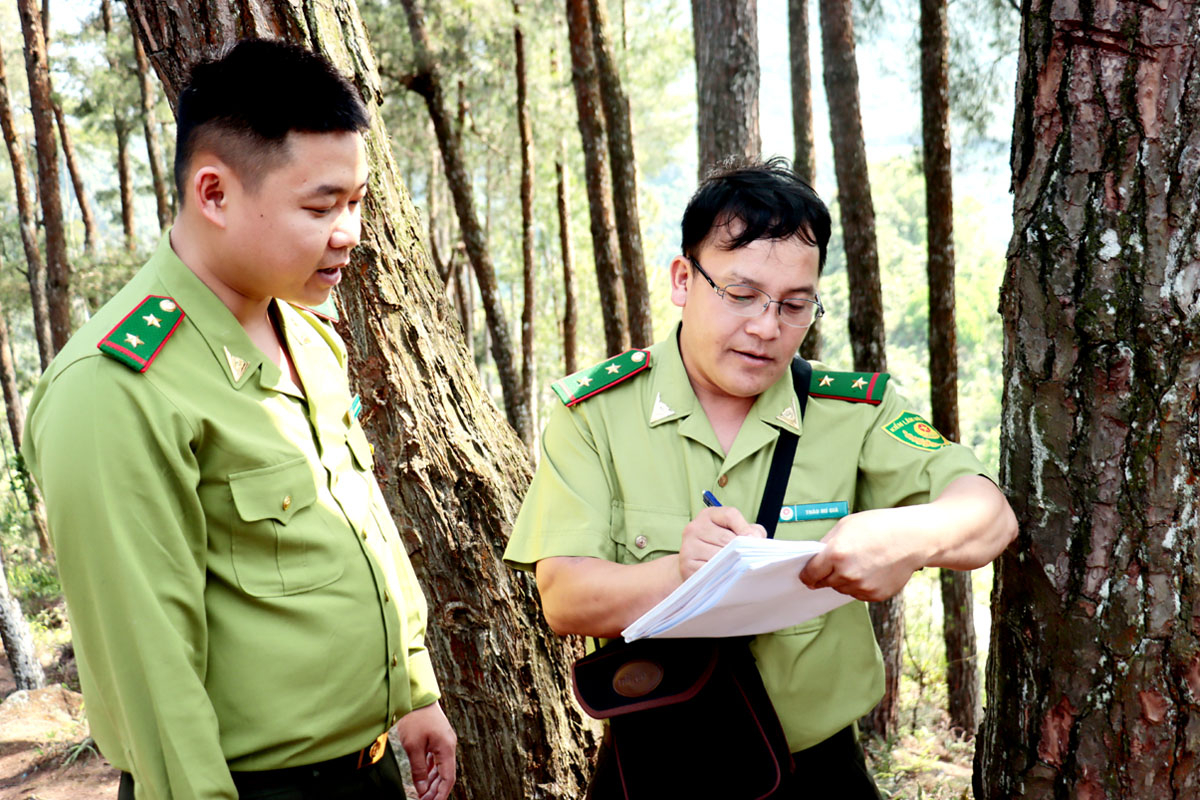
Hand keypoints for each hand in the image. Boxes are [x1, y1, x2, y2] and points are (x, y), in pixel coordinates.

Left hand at [394, 701, 456, 799]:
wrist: (416, 696)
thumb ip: (418, 770)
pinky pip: (436, 758)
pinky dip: (430, 770)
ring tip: (422, 793)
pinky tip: (423, 777)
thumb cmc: (415, 719)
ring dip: (432, 781)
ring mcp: (443, 741)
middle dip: (436, 790)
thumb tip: (422, 790)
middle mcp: (448, 745)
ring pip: (441, 767)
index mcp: (446, 748)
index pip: (448, 778)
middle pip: (445, 774)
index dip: (441, 794)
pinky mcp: (437, 737)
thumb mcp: (413, 746)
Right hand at [678, 506, 765, 580]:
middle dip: (740, 550)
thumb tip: (756, 538)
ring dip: (732, 564)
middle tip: (748, 558)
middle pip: (726, 538)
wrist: (694, 565)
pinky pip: (710, 570)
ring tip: (737, 568)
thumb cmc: (720, 547)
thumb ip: (750, 531)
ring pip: (719, 556)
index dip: (745, 528)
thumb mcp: (735, 532)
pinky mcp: (687, 565)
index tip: (755, 540)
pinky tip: (725, 575)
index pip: (730, 515)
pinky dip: (721, 574)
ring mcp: (688, 546)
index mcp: (708, 515)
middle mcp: (695, 527)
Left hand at [799, 507, 925, 600]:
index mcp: (835, 554)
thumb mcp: (846, 525)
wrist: (914, 538)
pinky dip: (860, 585)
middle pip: (824, 583)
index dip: (806, 574)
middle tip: (839, 562)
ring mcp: (862, 587)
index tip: (806, 575)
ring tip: (861, 562)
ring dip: (844, 579)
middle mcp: (847, 573)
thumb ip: (827, 544)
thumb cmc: (880, 527)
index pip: (810, 574)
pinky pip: (858, 594)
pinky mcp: (875, 596)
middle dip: (827, 574)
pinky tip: (872, 570)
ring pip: (842, 589)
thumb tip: (814, 558)